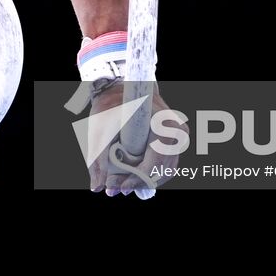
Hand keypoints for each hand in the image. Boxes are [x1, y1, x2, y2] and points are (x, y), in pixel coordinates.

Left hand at [87, 81, 186, 196]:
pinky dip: (151, 173)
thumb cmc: (110, 106)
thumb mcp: (99, 130)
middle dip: (139, 181)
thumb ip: (99, 159)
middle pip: (162, 168)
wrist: (119, 88)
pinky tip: (133, 177)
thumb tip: (97, 188)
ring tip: (120, 184)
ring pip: (166, 169)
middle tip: (116, 188)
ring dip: (145, 180)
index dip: (138, 177)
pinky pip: (166, 163)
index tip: (120, 187)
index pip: (155, 160)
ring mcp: (178, 135)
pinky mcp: (174, 139)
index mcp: (162, 123)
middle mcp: (176, 130)